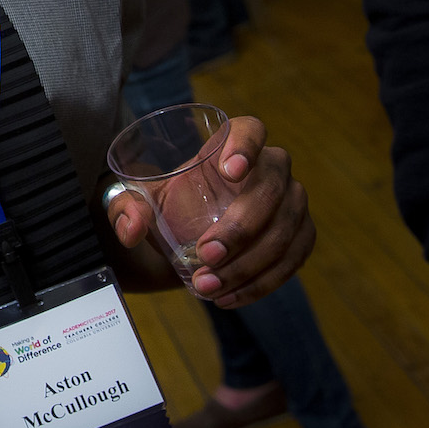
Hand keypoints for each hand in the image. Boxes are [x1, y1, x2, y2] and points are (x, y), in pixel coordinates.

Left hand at [108, 115, 312, 305]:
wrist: (191, 234)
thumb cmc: (172, 204)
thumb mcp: (142, 202)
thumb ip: (127, 208)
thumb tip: (131, 229)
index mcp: (231, 144)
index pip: (250, 130)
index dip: (246, 146)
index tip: (229, 171)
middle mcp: (271, 168)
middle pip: (271, 189)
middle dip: (240, 227)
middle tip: (206, 255)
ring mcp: (292, 202)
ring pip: (285, 231)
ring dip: (248, 264)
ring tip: (208, 286)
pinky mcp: (301, 235)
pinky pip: (292, 260)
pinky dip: (261, 283)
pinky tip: (228, 297)